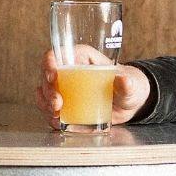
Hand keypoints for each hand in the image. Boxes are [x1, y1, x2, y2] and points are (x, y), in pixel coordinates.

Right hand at [36, 46, 150, 125]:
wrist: (129, 103)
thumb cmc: (129, 86)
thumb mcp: (131, 85)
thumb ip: (127, 84)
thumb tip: (124, 81)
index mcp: (81, 57)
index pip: (57, 54)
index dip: (49, 63)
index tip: (53, 76)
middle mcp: (69, 70)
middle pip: (46, 75)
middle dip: (48, 91)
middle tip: (57, 104)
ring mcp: (65, 88)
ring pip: (44, 93)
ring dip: (46, 104)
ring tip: (57, 115)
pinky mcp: (66, 104)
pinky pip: (49, 108)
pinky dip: (50, 116)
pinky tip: (58, 121)